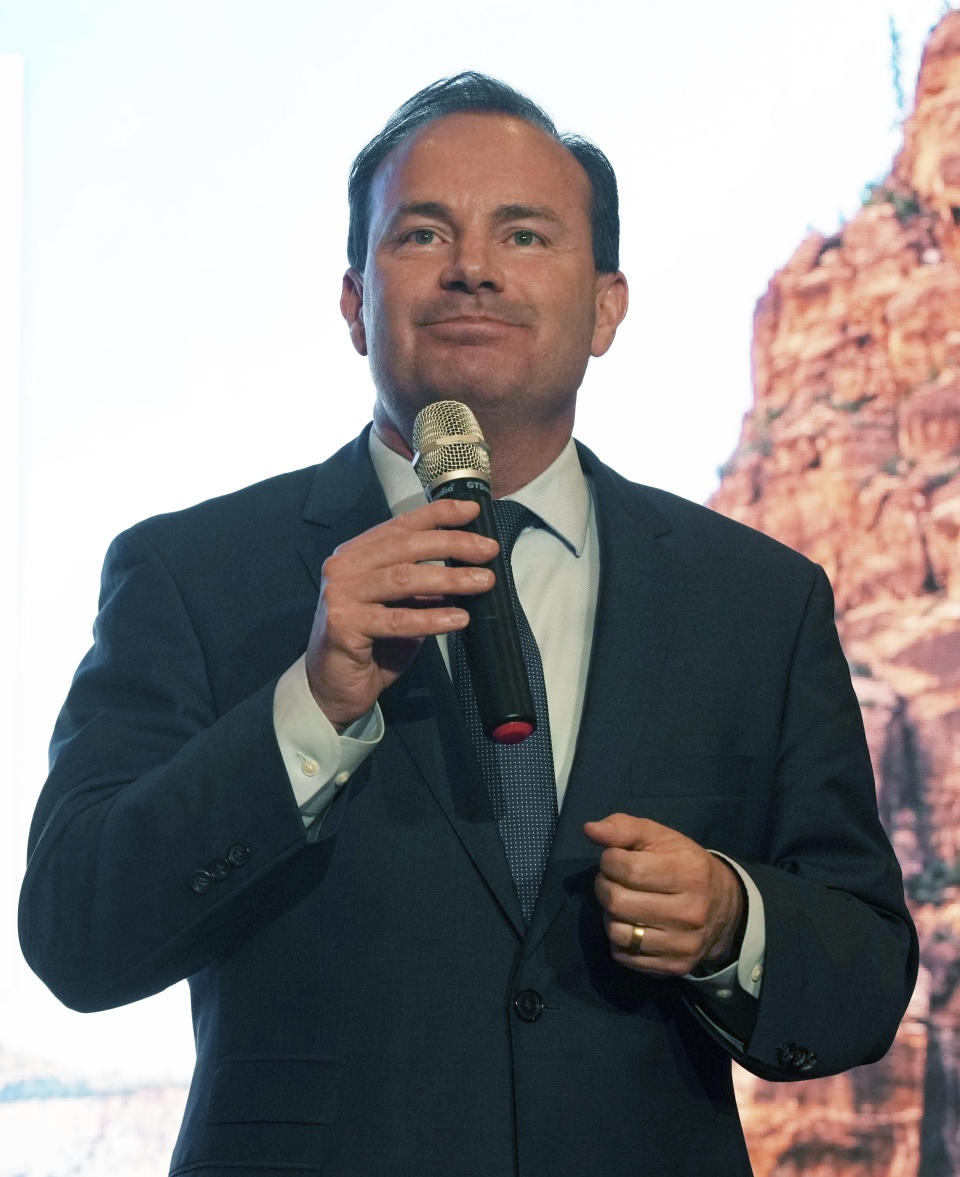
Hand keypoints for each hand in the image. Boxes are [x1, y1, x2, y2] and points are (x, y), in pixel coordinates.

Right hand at [306, 498, 498, 729]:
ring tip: (483, 582)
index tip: (472, 511)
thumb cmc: (370, 645)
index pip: (400, 525)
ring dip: (450, 578)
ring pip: (404, 578)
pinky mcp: (343, 625)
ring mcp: (341, 594)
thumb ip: (423, 584)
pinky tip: (459, 619)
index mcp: (356, 554)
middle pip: (406, 546)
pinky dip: (432, 618)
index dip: (438, 515)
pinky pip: (397, 619)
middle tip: (488, 550)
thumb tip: (469, 565)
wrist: (332, 688)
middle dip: (452, 544)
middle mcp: (344, 567)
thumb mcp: (401, 606)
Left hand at [583, 813, 744, 977]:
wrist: (725, 908)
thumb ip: (623, 828)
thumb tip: (590, 830)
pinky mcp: (675, 967)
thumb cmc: (683, 864)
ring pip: (616, 933)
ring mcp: (684, 944)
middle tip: (613, 881)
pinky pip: (624, 956)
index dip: (609, 860)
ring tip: (623, 903)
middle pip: (617, 902)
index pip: (628, 869)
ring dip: (610, 915)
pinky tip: (632, 924)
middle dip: (604, 886)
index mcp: (689, 872)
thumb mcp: (659, 837)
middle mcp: (690, 912)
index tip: (614, 859)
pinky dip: (619, 940)